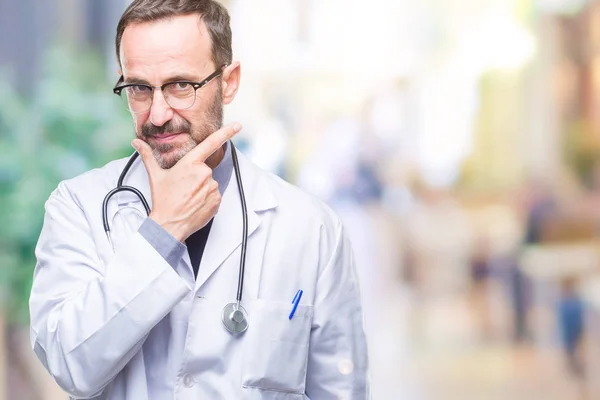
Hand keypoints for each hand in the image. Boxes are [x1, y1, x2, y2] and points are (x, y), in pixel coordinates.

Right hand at [132, 122, 241, 241]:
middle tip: (183, 189)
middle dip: (195, 177)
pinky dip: (206, 199)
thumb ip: (147, 156)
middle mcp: (204, 173)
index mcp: (190, 164)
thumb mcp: (155, 176)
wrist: (169, 225)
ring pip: (210, 183)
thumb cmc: (163, 200)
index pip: (211, 143)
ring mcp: (212, 187)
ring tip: (188, 198)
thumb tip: (136, 142)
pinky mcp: (217, 200)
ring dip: (201, 189)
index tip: (237, 125)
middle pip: (204, 170)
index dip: (226, 133)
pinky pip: (214, 195)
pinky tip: (195, 204)